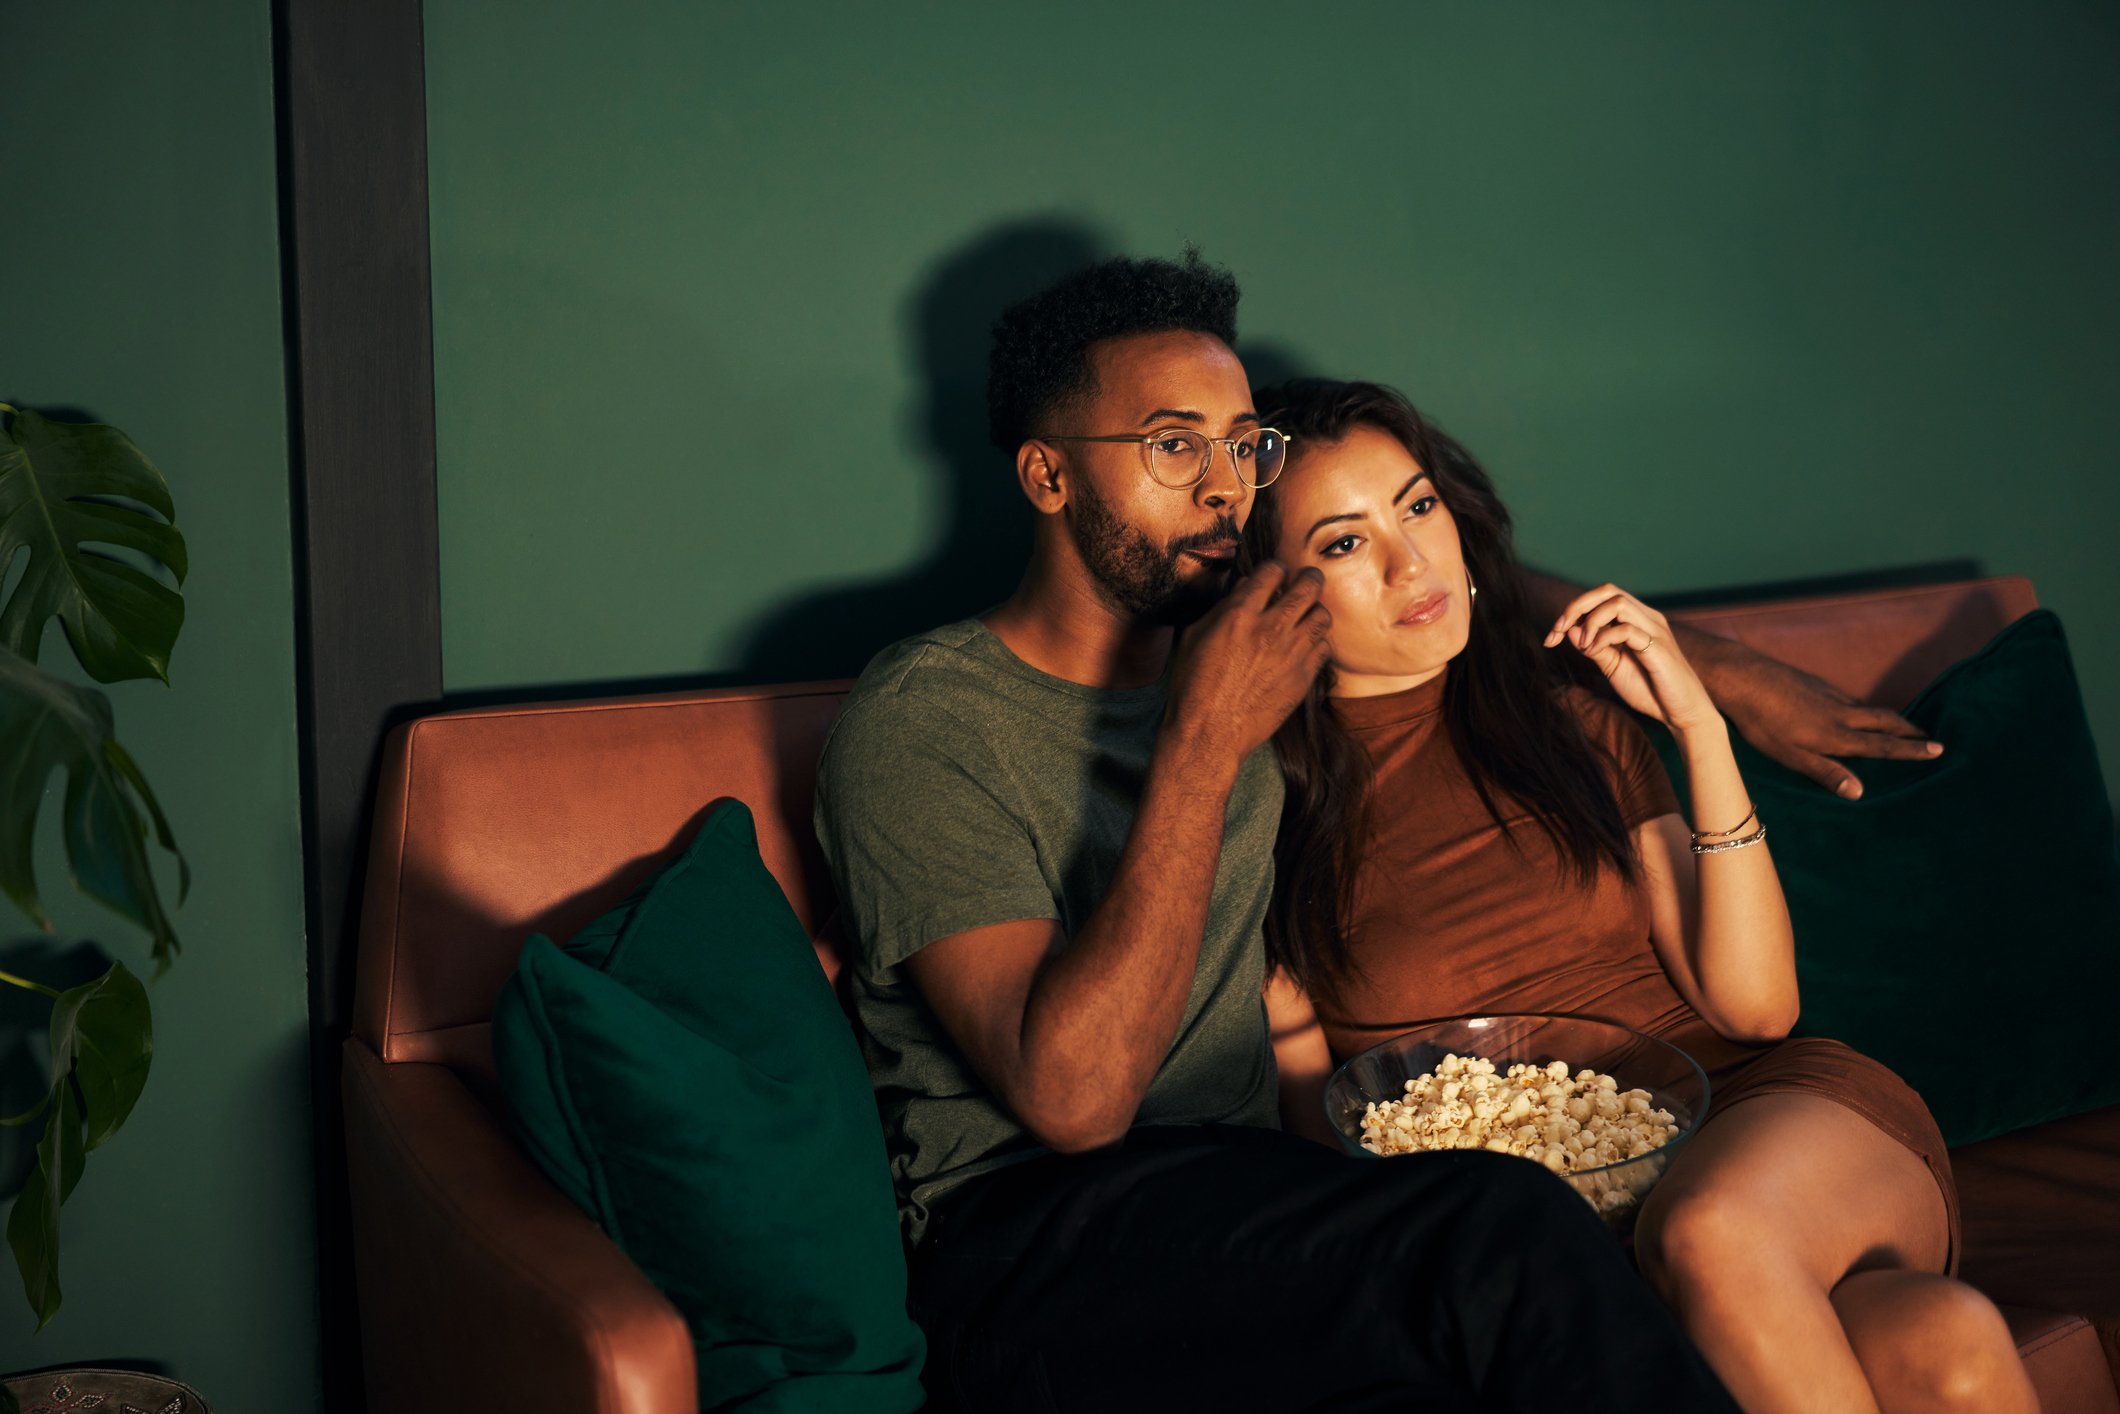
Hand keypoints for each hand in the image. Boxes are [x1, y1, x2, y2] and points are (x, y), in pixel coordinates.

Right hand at [1166, 562, 1330, 762]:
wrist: (1209, 733)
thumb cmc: (1193, 686)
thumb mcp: (1194, 637)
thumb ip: (1221, 609)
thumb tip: (1244, 589)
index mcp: (1239, 614)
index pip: (1271, 572)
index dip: (1275, 568)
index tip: (1275, 573)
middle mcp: (1270, 629)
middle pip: (1308, 586)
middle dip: (1309, 577)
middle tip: (1306, 580)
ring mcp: (1291, 654)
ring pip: (1323, 615)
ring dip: (1315, 609)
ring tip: (1306, 614)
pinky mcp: (1303, 678)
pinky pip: (1325, 647)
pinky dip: (1318, 641)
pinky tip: (1305, 644)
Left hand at [1545, 584, 1716, 733]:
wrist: (1681, 713)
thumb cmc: (1649, 689)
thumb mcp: (1613, 667)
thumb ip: (1594, 648)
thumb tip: (1570, 630)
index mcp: (1636, 620)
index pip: (1602, 597)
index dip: (1572, 610)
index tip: (1551, 636)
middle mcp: (1646, 618)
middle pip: (1608, 590)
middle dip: (1576, 606)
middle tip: (1557, 630)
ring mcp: (1654, 630)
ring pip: (1617, 603)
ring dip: (1591, 621)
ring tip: (1584, 645)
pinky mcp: (1658, 647)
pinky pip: (1627, 628)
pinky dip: (1604, 637)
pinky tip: (1596, 652)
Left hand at [1677, 629, 1941, 798]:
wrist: (1742, 677)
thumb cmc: (1761, 723)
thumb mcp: (1789, 755)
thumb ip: (1825, 772)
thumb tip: (1860, 791)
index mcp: (1837, 734)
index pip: (1883, 745)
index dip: (1911, 749)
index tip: (1939, 750)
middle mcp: (1841, 711)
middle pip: (1884, 720)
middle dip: (1909, 730)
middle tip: (1931, 737)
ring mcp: (1829, 694)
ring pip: (1868, 707)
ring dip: (1889, 718)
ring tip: (1901, 727)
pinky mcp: (1815, 683)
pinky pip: (1849, 698)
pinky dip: (1864, 707)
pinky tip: (1856, 711)